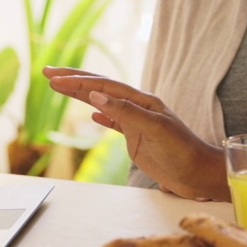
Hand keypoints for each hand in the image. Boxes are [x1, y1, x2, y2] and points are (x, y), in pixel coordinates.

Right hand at [43, 66, 230, 201]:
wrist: (199, 174)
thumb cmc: (182, 152)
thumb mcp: (155, 130)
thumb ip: (126, 113)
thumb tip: (96, 96)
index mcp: (142, 101)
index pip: (104, 85)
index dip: (77, 81)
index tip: (53, 77)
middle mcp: (138, 107)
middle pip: (100, 89)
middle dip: (73, 80)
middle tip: (47, 72)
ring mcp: (137, 123)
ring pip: (103, 103)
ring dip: (81, 95)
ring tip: (59, 87)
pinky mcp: (137, 139)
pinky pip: (114, 123)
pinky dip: (101, 116)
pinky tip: (91, 114)